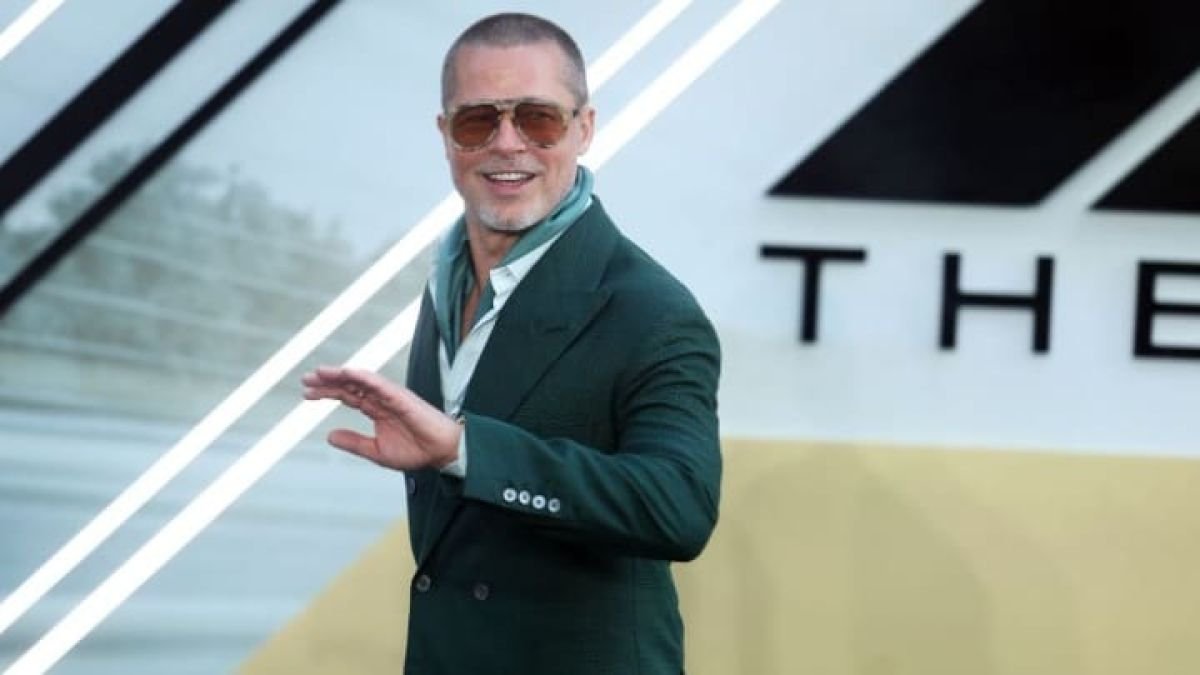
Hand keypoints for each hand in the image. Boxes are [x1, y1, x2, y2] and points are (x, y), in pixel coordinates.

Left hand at [301, 366, 460, 470]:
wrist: (441, 453)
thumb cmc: (416, 451)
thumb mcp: (376, 451)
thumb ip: (354, 442)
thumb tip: (329, 436)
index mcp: (376, 409)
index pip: (347, 395)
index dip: (327, 392)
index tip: (306, 394)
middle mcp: (381, 398)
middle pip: (349, 385)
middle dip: (327, 381)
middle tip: (305, 380)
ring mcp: (390, 395)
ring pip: (361, 380)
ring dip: (340, 375)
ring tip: (320, 373)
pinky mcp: (401, 397)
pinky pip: (379, 384)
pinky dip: (363, 377)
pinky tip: (347, 374)